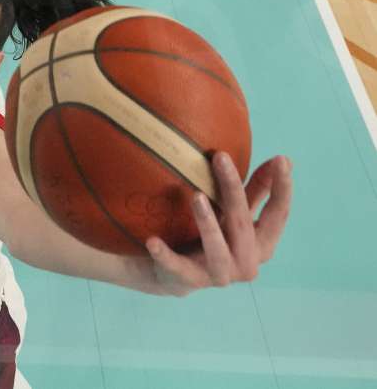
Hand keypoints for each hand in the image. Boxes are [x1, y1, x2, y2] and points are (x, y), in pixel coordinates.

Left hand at [146, 151, 292, 296]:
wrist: (175, 275)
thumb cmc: (214, 237)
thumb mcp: (235, 214)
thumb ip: (256, 191)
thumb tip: (283, 159)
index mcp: (262, 245)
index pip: (278, 215)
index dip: (282, 189)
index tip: (281, 160)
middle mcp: (246, 262)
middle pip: (242, 223)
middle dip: (232, 189)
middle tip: (220, 157)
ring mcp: (219, 274)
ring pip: (216, 247)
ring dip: (207, 221)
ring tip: (196, 195)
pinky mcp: (189, 280)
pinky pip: (176, 266)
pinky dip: (165, 255)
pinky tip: (152, 241)